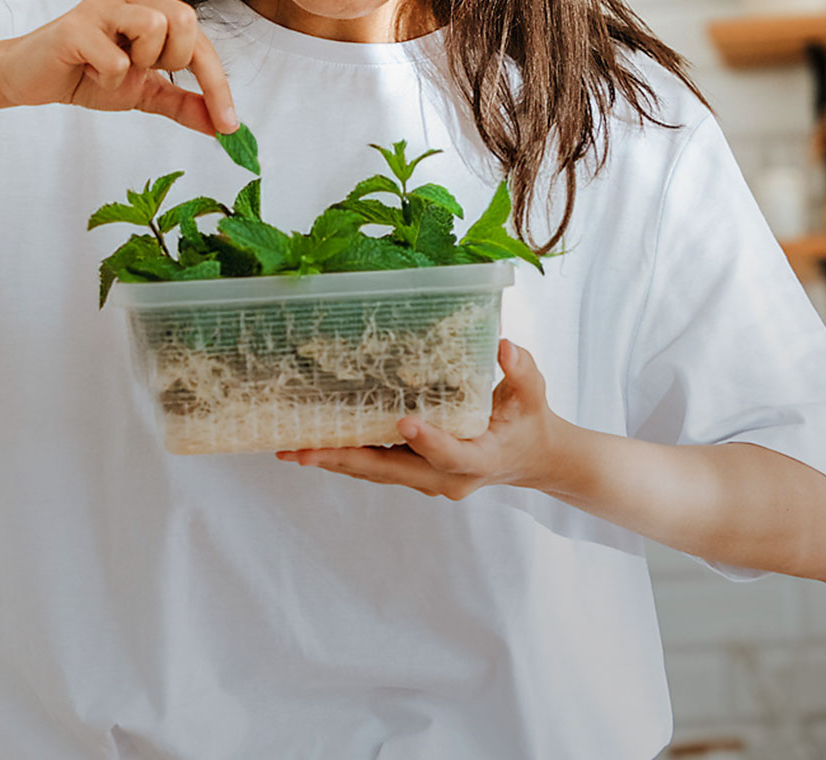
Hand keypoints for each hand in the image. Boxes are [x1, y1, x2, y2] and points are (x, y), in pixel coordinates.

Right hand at [0, 0, 238, 135]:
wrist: (29, 78)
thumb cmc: (87, 74)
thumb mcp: (143, 91)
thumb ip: (183, 103)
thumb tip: (222, 127)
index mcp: (152, 2)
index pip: (200, 39)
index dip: (217, 84)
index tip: (230, 126)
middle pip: (185, 19)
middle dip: (171, 60)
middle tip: (141, 70)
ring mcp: (102, 3)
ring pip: (156, 27)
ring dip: (138, 64)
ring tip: (112, 67)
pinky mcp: (75, 25)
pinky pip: (117, 60)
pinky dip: (107, 78)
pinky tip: (87, 70)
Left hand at [276, 339, 573, 499]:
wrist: (532, 460)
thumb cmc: (531, 421)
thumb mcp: (533, 393)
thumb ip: (521, 370)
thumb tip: (504, 346)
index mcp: (480, 457)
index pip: (451, 454)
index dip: (429, 440)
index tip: (405, 423)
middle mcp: (448, 477)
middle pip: (391, 470)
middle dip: (346, 459)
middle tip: (302, 450)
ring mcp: (427, 480)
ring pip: (375, 472)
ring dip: (333, 462)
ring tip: (291, 452)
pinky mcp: (413, 474)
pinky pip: (375, 468)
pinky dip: (344, 458)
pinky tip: (309, 448)